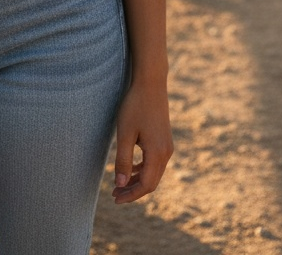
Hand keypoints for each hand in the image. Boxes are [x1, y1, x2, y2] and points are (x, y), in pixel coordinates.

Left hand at [111, 80, 172, 203]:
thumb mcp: (125, 133)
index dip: (131, 194)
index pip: (146, 185)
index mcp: (158, 153)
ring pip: (153, 173)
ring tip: (119, 184)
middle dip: (133, 190)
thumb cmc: (135, 106)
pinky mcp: (164, 140)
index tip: (115, 198)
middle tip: (114, 194)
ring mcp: (167, 146)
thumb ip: (123, 160)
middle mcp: (166, 153)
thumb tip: (121, 183)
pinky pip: (155, 163)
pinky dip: (142, 170)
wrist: (151, 83)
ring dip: (137, 181)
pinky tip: (130, 169)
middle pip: (151, 182)